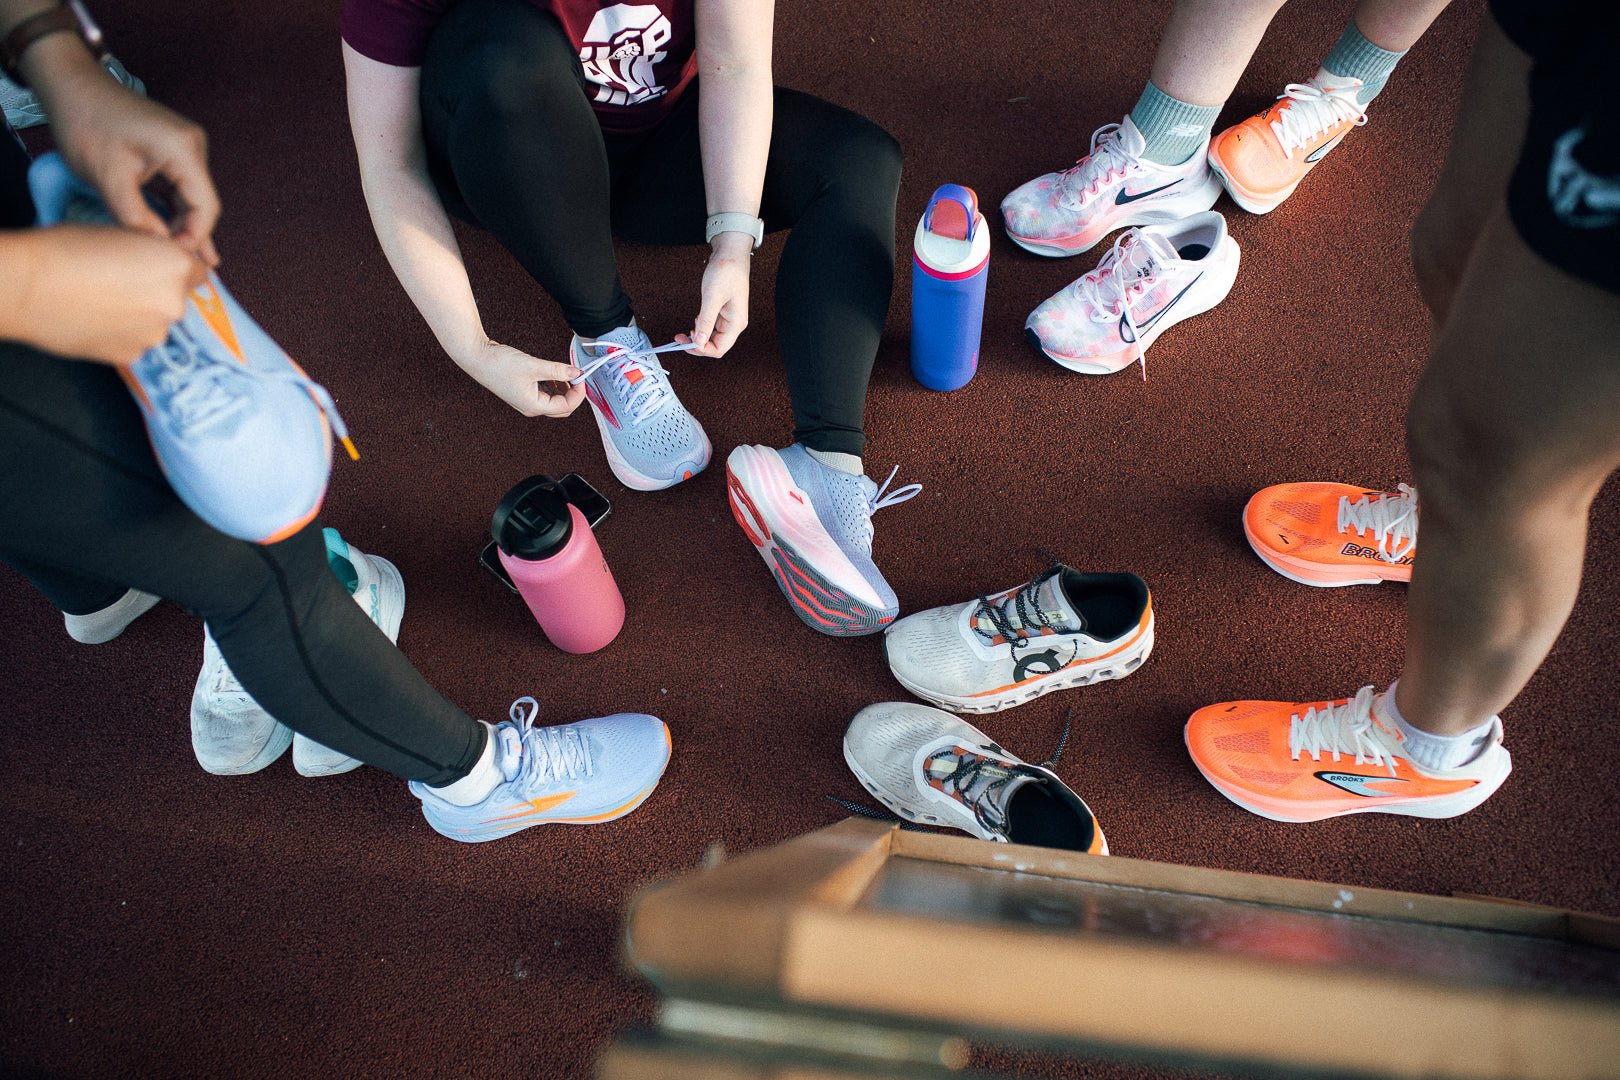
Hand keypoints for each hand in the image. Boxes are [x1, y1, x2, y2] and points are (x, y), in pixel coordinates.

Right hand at [8, 225, 206, 364]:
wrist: (27, 286)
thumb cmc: (64, 252)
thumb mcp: (120, 233)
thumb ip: (152, 252)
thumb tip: (159, 262)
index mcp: (176, 266)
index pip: (197, 272)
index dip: (174, 269)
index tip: (157, 269)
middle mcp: (174, 303)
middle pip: (176, 299)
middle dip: (155, 292)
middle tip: (118, 283)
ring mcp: (154, 334)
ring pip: (155, 322)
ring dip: (139, 315)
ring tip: (101, 301)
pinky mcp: (132, 355)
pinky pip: (135, 342)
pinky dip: (121, 334)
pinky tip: (95, 320)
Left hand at [37, 49, 220, 265]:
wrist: (72, 87)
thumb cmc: (87, 123)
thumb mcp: (109, 177)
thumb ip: (137, 217)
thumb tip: (158, 247)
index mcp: (184, 151)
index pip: (205, 207)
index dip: (194, 238)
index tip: (176, 261)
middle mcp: (192, 147)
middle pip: (202, 203)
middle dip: (191, 235)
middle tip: (189, 270)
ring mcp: (183, 148)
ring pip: (190, 197)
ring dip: (182, 225)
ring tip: (189, 260)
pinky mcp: (170, 150)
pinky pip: (178, 187)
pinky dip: (173, 210)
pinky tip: (176, 233)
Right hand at [456, 339, 584, 417]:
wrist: (476, 357)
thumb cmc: (499, 364)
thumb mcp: (533, 366)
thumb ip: (557, 370)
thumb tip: (577, 373)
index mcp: (534, 406)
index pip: (566, 406)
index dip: (578, 393)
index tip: (582, 376)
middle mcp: (530, 407)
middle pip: (561, 408)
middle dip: (572, 393)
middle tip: (576, 375)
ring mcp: (526, 400)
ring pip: (553, 400)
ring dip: (563, 388)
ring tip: (563, 371)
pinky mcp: (522, 391)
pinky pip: (544, 392)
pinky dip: (552, 384)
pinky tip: (552, 372)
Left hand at [680, 236, 750, 356]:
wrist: (731, 254)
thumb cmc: (727, 271)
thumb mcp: (712, 297)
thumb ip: (706, 321)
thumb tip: (699, 341)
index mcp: (736, 323)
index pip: (719, 349)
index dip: (702, 349)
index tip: (687, 343)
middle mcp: (734, 324)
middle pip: (716, 345)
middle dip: (698, 345)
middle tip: (681, 339)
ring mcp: (729, 318)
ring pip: (713, 337)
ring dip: (699, 337)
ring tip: (686, 331)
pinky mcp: (724, 312)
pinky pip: (712, 327)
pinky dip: (701, 328)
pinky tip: (695, 322)